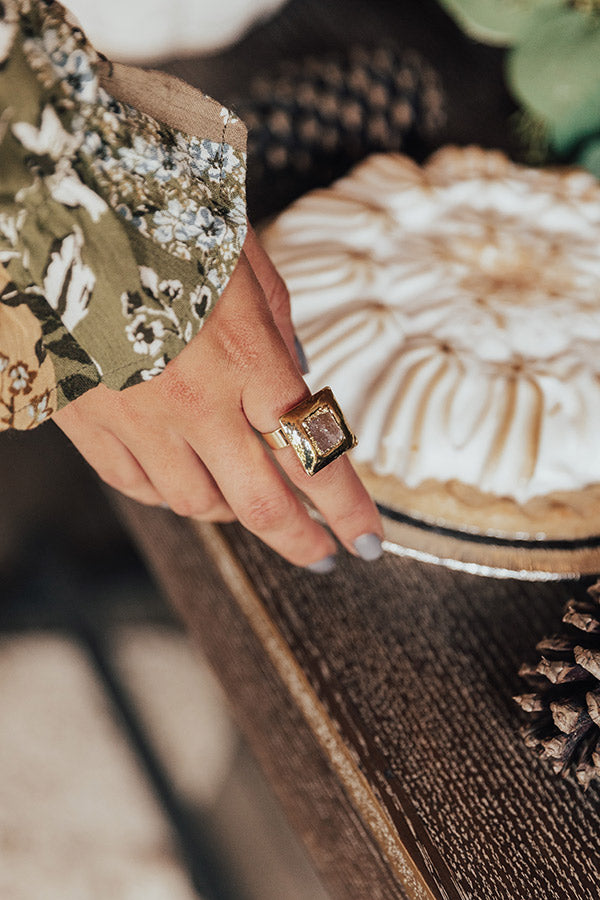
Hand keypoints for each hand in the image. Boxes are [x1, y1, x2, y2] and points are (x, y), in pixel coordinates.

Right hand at [53, 227, 382, 569]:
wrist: (59, 204)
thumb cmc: (162, 217)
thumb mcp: (244, 261)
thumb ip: (278, 330)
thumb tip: (297, 387)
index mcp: (245, 353)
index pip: (313, 453)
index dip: (348, 507)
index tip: (369, 538)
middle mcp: (194, 399)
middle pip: (261, 502)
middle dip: (302, 541)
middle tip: (325, 556)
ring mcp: (135, 417)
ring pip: (196, 503)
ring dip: (233, 510)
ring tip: (249, 497)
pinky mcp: (86, 420)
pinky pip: (135, 486)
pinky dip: (168, 494)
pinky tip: (184, 480)